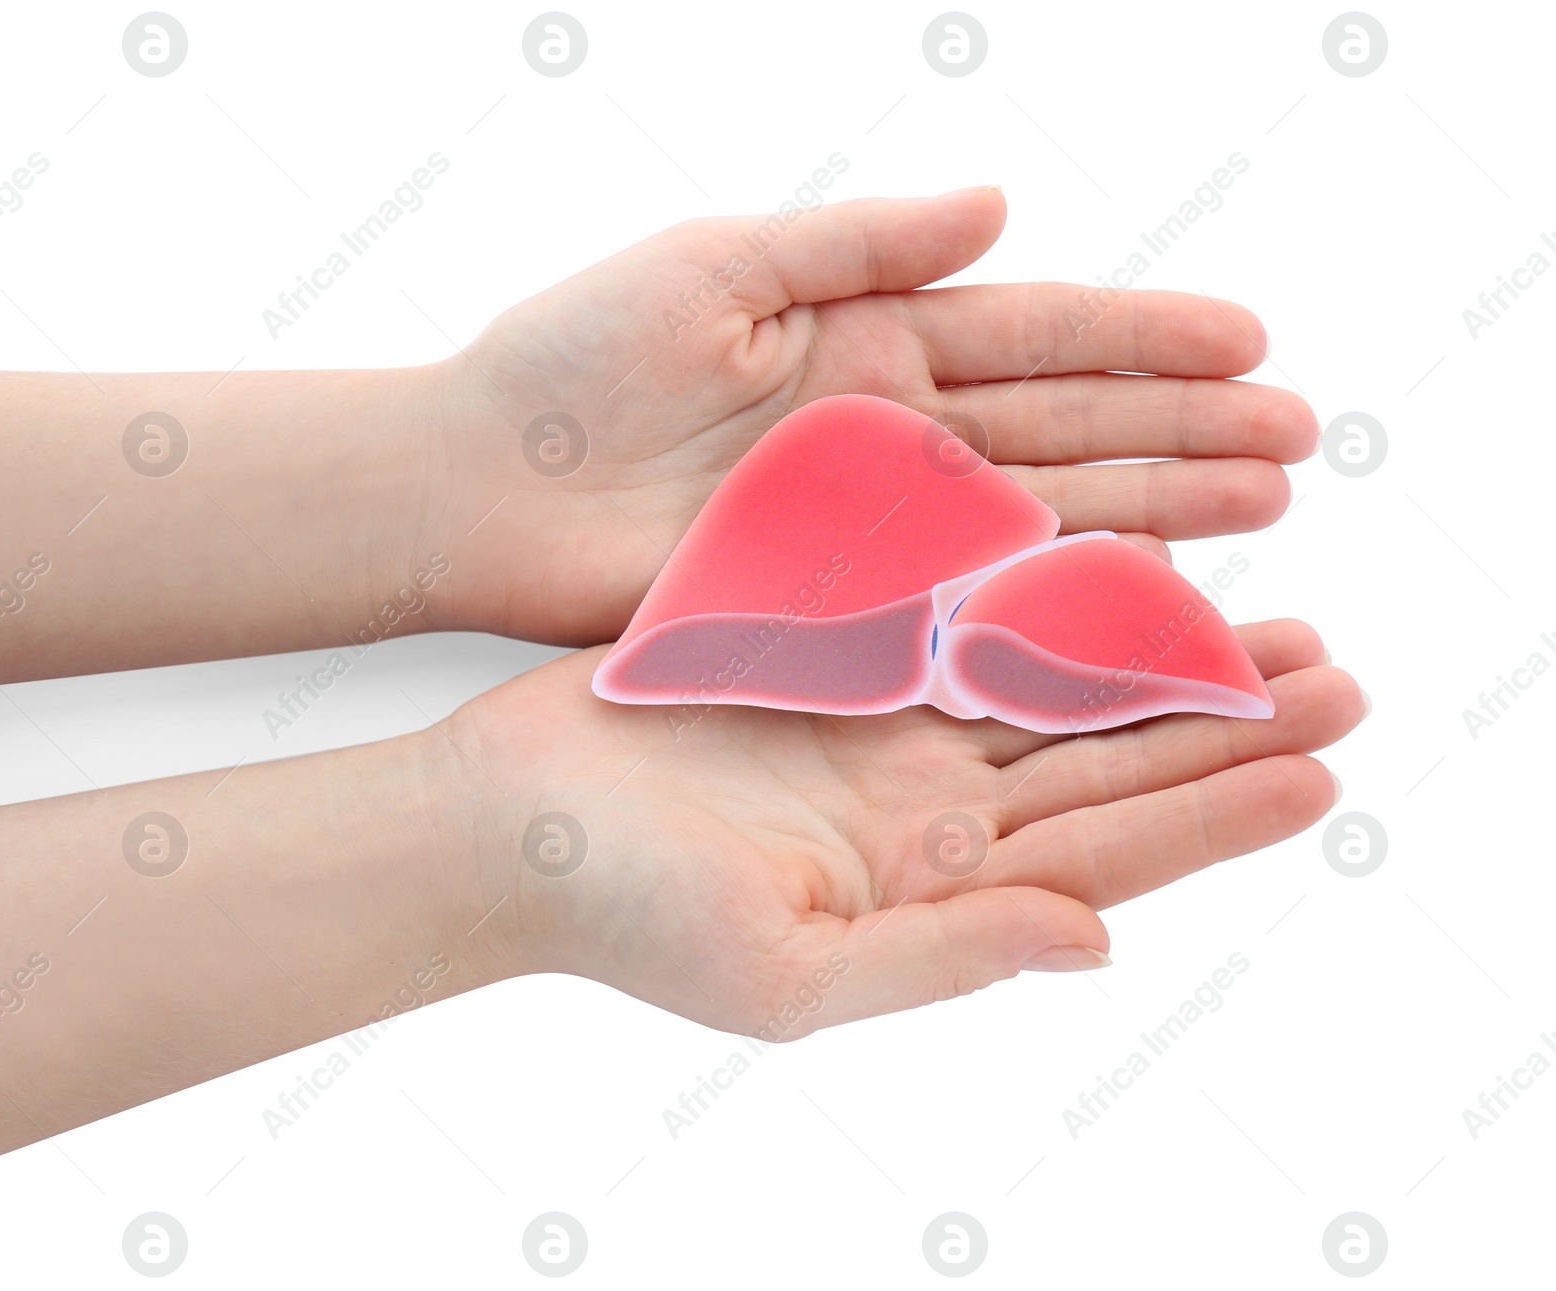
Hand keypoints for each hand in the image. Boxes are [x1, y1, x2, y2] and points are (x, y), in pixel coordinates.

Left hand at [433, 187, 1318, 644]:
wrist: (483, 486)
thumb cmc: (574, 362)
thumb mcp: (716, 266)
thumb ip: (857, 243)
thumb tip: (1000, 205)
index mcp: (870, 340)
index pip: (1039, 334)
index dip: (1146, 338)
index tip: (1249, 341)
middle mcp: (892, 436)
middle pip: (1065, 431)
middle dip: (1182, 434)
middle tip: (1295, 443)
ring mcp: (874, 527)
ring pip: (1038, 520)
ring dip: (1150, 516)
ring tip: (1258, 514)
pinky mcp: (838, 607)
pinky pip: (966, 608)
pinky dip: (1051, 606)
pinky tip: (1138, 601)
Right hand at [454, 618, 1361, 1033]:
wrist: (511, 824)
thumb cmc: (629, 916)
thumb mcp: (791, 972)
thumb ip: (945, 956)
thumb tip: (1094, 942)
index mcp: (932, 889)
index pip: (1107, 853)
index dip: (1214, 814)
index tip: (1317, 772)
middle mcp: (928, 810)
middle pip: (1105, 762)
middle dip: (1222, 724)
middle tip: (1337, 675)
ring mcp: (885, 730)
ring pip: (1049, 681)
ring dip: (1154, 652)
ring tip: (1260, 613)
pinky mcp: (834, 656)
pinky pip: (958, 613)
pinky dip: (1037, 587)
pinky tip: (1108, 557)